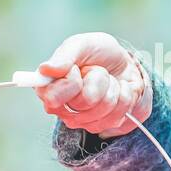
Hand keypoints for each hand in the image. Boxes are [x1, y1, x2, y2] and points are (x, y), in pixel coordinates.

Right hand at [35, 32, 151, 137]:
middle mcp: (60, 108)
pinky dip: (124, 95)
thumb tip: (46, 69)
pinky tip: (117, 90)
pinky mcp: (100, 126)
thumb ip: (65, 55)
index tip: (77, 68)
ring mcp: (81, 120)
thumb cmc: (98, 53)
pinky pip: (119, 113)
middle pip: (85, 101)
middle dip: (97, 79)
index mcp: (48, 87)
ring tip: (107, 79)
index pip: (53, 97)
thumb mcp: (83, 44)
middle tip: (95, 71)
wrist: (124, 64)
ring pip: (104, 106)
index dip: (71, 80)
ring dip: (112, 86)